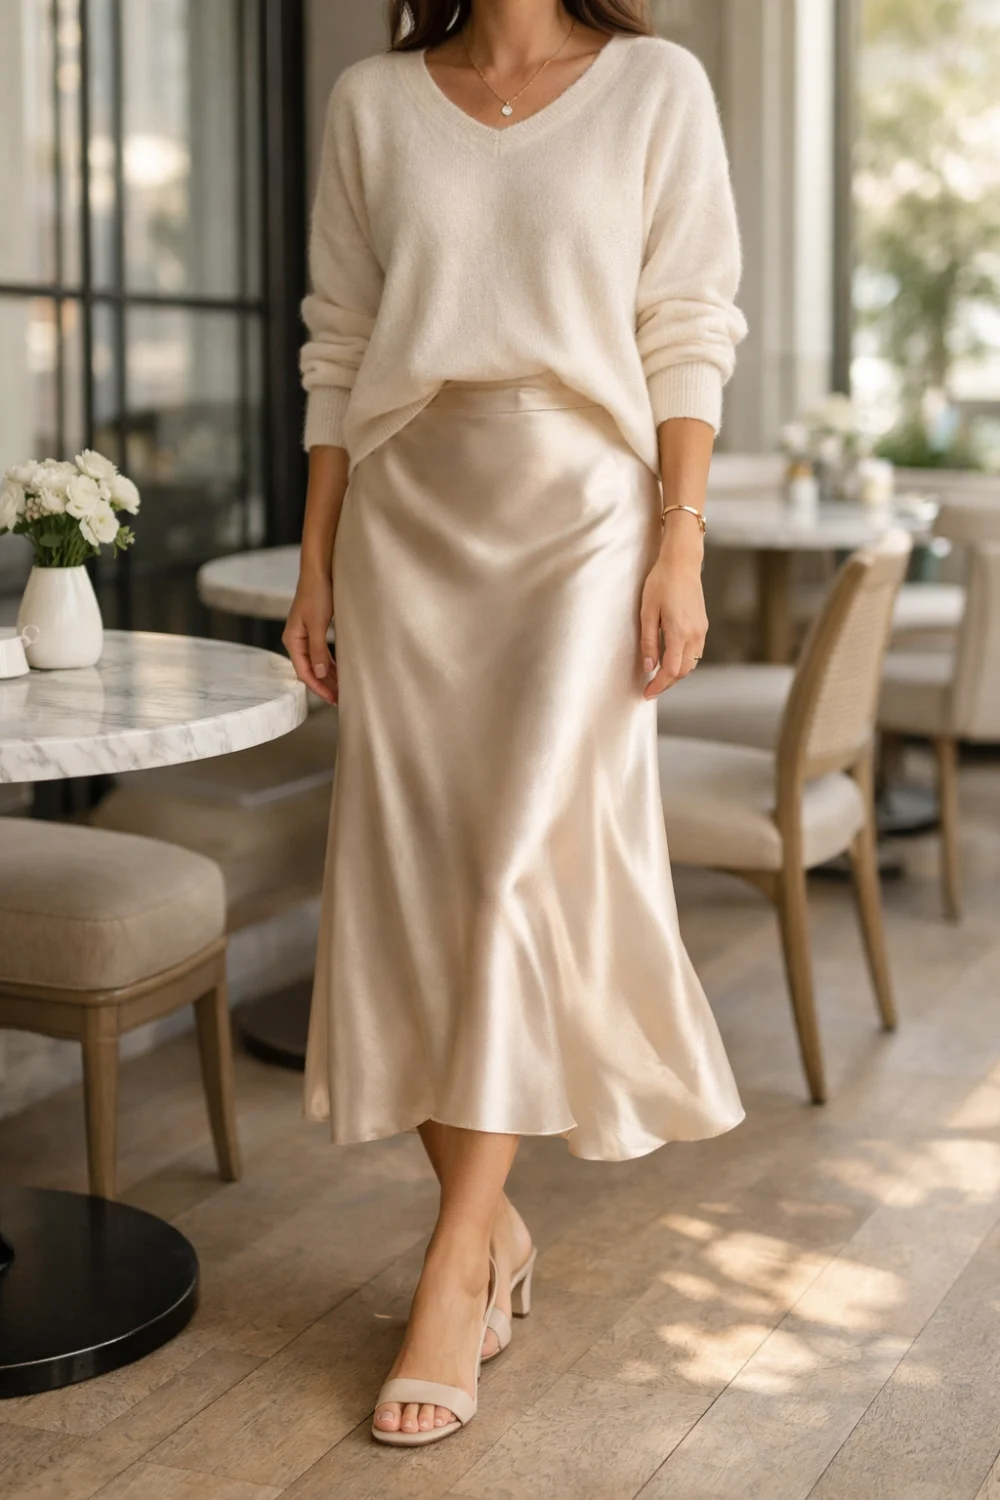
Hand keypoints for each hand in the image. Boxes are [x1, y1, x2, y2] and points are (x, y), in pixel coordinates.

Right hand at [282, 569, 336, 704]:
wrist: (319, 570)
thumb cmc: (317, 593)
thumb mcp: (318, 623)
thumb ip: (318, 649)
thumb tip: (319, 673)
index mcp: (293, 640)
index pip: (304, 672)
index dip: (318, 687)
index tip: (333, 699)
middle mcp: (297, 640)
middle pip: (310, 670)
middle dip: (325, 685)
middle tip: (341, 700)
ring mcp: (306, 635)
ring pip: (317, 663)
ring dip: (329, 676)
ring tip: (343, 690)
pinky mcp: (315, 630)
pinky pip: (322, 653)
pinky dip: (331, 664)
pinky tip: (342, 672)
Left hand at [639, 549, 707, 699]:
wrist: (682, 563)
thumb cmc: (661, 583)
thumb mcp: (647, 612)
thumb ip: (648, 642)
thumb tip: (648, 667)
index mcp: (679, 632)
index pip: (670, 670)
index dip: (658, 686)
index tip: (646, 694)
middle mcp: (694, 634)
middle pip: (683, 671)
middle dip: (667, 684)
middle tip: (650, 690)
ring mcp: (701, 630)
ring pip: (691, 664)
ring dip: (676, 674)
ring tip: (659, 678)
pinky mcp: (702, 625)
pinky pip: (695, 653)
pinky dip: (683, 662)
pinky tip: (671, 661)